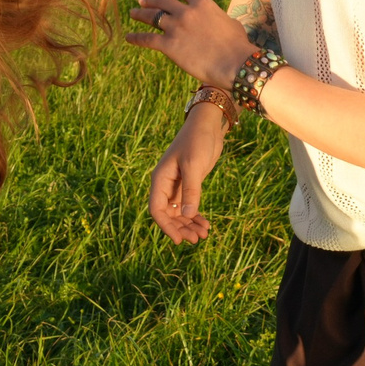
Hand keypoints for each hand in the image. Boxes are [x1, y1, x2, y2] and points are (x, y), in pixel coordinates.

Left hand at [127, 0, 257, 87]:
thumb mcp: (231, 24)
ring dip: (140, 14)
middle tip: (142, 1)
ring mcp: (176, 28)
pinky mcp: (169, 45)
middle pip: (163, 1)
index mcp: (203, 4)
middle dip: (151, 0)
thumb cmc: (238, 46)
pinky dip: (136, 38)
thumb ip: (219, 18)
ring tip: (133, 13)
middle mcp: (186, 12)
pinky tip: (128, 37)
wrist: (233, 63)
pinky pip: (147, 39)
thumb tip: (219, 20)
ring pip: (152, 17)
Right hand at [150, 104, 226, 244]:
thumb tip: (187, 215)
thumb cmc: (197, 141)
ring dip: (190, 224)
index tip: (179, 240)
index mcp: (160, 180)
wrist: (207, 124)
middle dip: (181, 228)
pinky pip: (188, 206)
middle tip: (198, 239)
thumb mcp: (194, 166)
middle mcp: (166, 185)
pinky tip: (206, 224)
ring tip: (205, 234)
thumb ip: (191, 191)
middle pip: (168, 215)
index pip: (157, 210)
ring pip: (179, 213)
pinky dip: (196, 216)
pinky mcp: (189, 184)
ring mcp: (177, 185)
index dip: (166, 227)